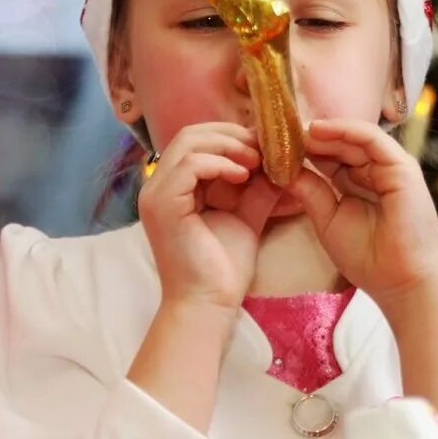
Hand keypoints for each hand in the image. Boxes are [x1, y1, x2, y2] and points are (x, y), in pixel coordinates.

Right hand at [137, 122, 284, 313]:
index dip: (232, 137)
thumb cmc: (224, 268)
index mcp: (174, 186)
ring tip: (257, 160)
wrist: (209, 304)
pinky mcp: (162, 204)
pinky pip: (190, 165)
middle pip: (191, 134)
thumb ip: (258, 188)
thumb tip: (281, 162)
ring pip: (189, 143)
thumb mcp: (246, 216)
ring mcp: (156, 193)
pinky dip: (220, 163)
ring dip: (228, 146)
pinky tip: (243, 175)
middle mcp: (158, 185)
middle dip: (231, 135)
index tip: (265, 145)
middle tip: (264, 147)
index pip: (198, 141)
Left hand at [288, 119, 437, 305]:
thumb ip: (310, 192)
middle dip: (313, 138)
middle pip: (342, 145)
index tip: (276, 146)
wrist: (400, 282)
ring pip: (356, 138)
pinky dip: (345, 130)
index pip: (332, 158)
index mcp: (360, 185)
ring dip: (326, 131)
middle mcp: (377, 172)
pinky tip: (319, 130)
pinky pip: (372, 139)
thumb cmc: (367, 259)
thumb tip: (284, 169)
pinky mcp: (402, 167)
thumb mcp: (328, 220)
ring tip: (295, 129)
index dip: (306, 151)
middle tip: (281, 131)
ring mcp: (392, 167)